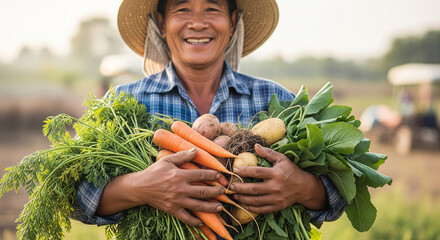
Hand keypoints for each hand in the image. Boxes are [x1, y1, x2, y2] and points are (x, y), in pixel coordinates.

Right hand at [98, 148, 224, 225]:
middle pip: (203, 191)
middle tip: (224, 191)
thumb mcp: (167, 160)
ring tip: (220, 206)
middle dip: (216, 191)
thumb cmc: (154, 172)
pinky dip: (195, 221)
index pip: (201, 174)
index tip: (220, 175)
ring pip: (198, 205)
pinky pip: (186, 218)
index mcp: (180, 175)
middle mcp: (180, 189)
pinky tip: (202, 222)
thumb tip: (195, 150)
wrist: (139, 187)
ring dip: (211, 206)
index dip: (212, 174)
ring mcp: (177, 201)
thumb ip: (182, 156)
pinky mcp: (172, 210)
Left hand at [230, 144, 327, 213]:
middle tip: (230, 186)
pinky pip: (262, 209)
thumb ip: (268, 153)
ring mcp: (276, 198)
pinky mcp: (277, 206)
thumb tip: (255, 145)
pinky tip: (243, 204)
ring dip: (243, 198)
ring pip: (256, 201)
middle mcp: (276, 187)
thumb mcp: (281, 159)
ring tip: (234, 194)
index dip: (244, 171)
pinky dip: (251, 208)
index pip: (257, 172)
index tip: (234, 170)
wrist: (304, 187)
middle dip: (240, 188)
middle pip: (254, 189)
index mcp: (276, 173)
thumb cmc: (291, 170)